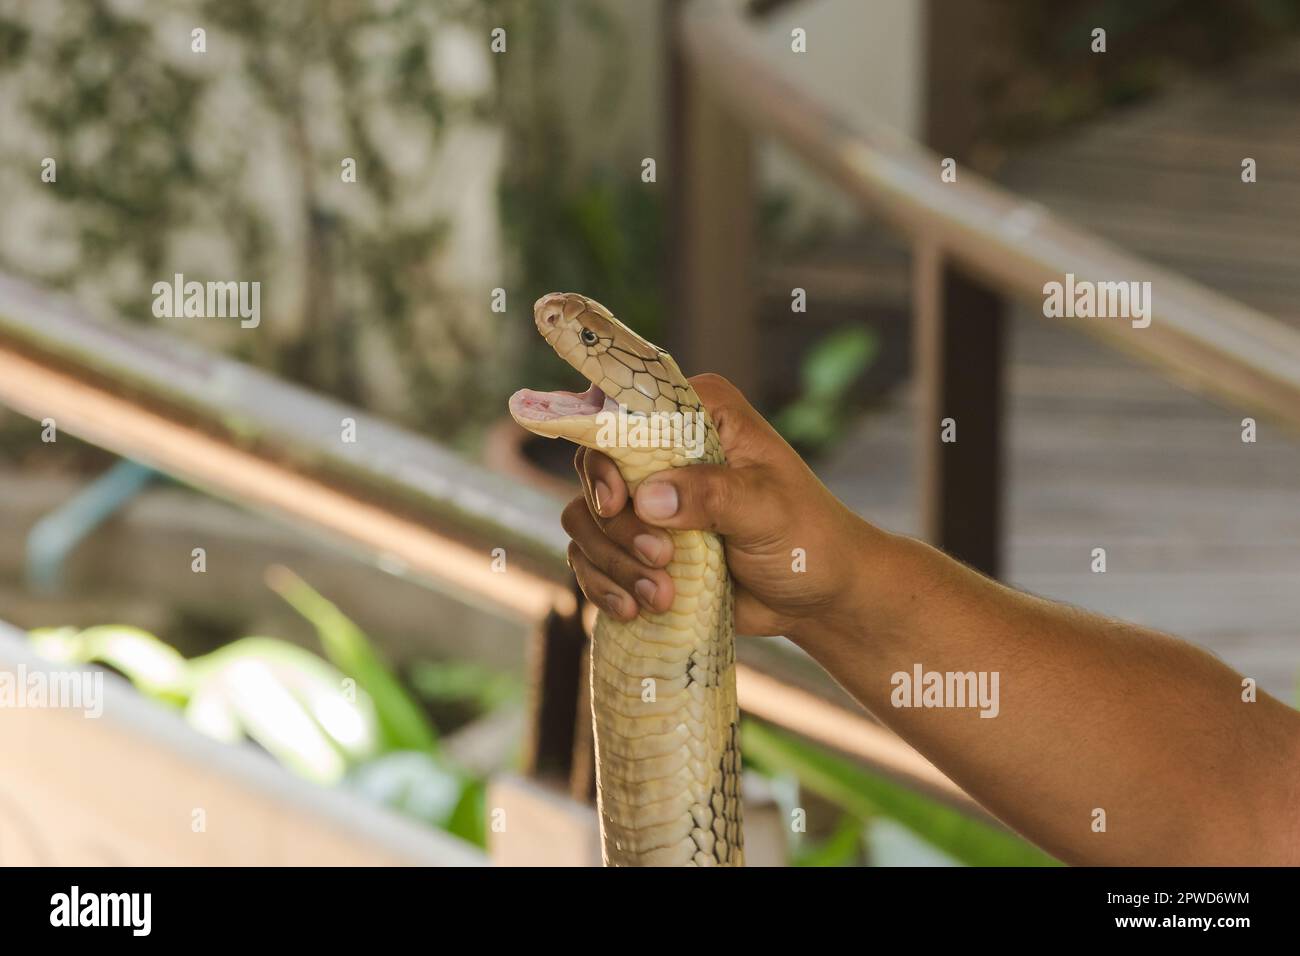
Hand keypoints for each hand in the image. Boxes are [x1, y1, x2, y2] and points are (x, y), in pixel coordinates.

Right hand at [561, 373, 880, 641]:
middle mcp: (664, 447)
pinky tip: (635, 608)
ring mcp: (647, 497)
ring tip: (659, 596)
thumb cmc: (806, 538)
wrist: (816, 596)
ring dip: (613, 563)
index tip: (616, 500)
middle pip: (595, 469)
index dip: (606, 451)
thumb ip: (713, 496)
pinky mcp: (639, 543)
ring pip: (586, 519)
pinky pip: (590, 557)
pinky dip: (604, 585)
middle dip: (617, 525)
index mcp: (700, 414)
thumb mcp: (768, 510)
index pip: (626, 409)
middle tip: (661, 558)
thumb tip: (648, 498)